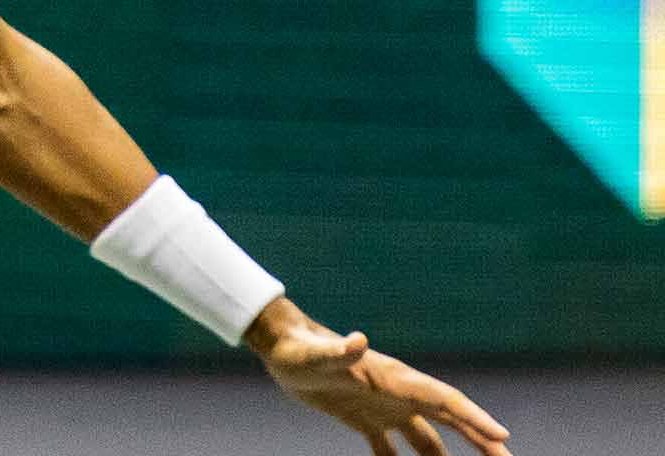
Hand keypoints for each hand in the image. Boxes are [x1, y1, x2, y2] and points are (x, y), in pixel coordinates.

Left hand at [247, 298, 512, 455]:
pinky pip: (391, 449)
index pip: (445, 400)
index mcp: (395, 379)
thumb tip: (358, 340)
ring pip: (427, 438)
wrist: (282, 348)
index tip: (502, 437)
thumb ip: (339, 351)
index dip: (474, 418)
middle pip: (449, 419)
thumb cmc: (300, 349)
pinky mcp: (363, 419)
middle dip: (479, 439)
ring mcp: (382, 408)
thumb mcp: (318, 355)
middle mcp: (397, 393)